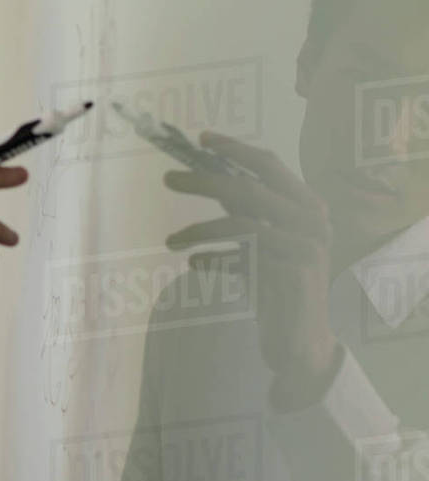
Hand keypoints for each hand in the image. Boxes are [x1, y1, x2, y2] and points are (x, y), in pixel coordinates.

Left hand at [163, 132, 338, 400]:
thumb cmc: (275, 286)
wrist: (300, 341)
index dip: (234, 149)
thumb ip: (244, 210)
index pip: (269, 164)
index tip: (200, 139)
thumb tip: (204, 175)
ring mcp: (306, 248)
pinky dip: (213, 259)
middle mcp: (313, 221)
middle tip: (167, 179)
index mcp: (308, 205)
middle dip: (202, 182)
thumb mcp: (259, 240)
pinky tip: (194, 265)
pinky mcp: (292, 275)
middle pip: (248, 189)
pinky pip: (241, 259)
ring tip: (170, 242)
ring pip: (239, 224)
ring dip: (197, 231)